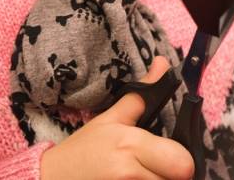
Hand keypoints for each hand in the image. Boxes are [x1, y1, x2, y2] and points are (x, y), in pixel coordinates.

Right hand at [40, 59, 194, 179]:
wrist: (50, 179)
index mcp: (132, 145)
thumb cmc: (82, 151)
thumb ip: (141, 96)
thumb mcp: (110, 119)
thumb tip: (163, 64)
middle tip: (159, 169)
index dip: (182, 160)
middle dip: (173, 175)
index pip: (182, 162)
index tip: (172, 157)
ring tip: (143, 175)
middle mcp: (130, 172)